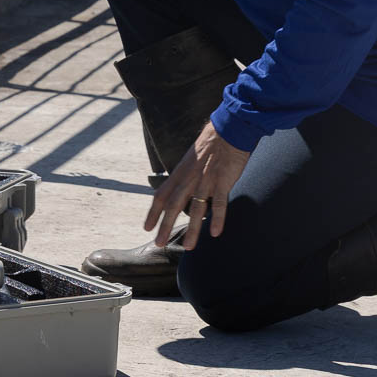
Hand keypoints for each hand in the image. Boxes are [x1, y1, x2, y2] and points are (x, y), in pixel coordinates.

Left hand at [145, 122, 251, 250]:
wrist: (229, 129)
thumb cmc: (211, 143)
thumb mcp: (191, 157)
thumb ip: (185, 175)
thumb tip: (181, 189)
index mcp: (180, 172)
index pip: (161, 195)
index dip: (153, 212)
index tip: (147, 227)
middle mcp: (190, 177)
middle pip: (174, 205)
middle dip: (165, 226)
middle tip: (159, 243)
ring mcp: (206, 180)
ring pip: (196, 209)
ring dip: (192, 230)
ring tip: (189, 247)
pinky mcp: (223, 180)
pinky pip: (219, 203)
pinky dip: (218, 218)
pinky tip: (216, 232)